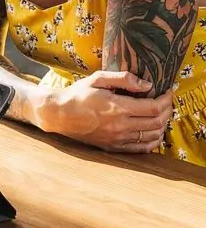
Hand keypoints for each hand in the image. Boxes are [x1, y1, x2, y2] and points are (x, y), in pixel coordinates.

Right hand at [33, 70, 170, 152]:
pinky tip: (154, 132)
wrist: (59, 115)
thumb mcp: (98, 78)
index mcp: (117, 108)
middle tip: (166, 102)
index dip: (165, 100)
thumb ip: (123, 79)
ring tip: (161, 114)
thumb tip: (146, 85)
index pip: (153, 107)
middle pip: (156, 122)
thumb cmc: (78, 94)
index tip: (167, 92)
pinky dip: (153, 141)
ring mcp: (117, 139)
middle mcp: (120, 126)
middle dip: (166, 111)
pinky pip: (141, 149)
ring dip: (162, 126)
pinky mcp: (113, 147)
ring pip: (151, 136)